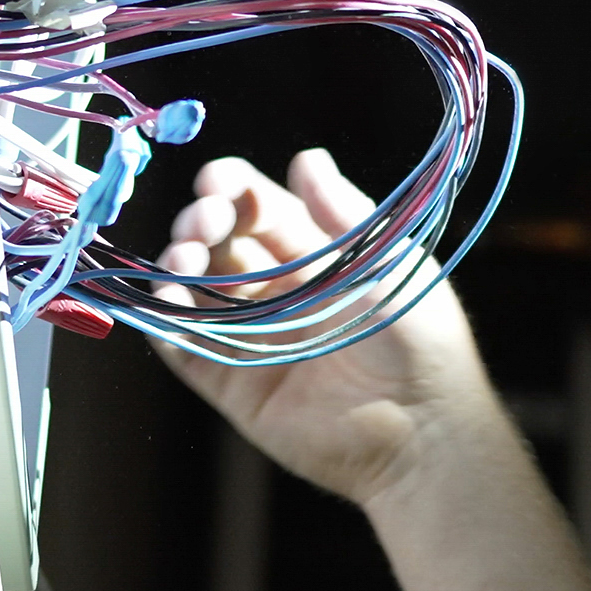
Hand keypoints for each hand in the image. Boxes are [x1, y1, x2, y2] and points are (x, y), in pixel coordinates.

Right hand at [150, 148, 517, 503]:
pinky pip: (187, 349)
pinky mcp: (237, 388)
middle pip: (223, 246)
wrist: (422, 433)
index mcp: (320, 259)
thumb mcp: (388, 264)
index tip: (218, 182)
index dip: (235, 192)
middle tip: (204, 222)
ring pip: (197, 292)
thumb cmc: (422, 342)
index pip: (263, 212)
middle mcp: (282, 295)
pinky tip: (168, 299)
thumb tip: (306, 158)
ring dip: (179, 266)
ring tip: (185, 258)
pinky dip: (167, 321)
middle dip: (204, 224)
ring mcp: (256, 340)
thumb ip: (342, 214)